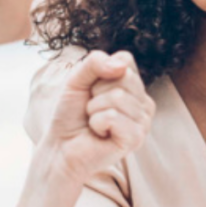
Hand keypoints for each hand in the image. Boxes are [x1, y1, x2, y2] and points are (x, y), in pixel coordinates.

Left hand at [43, 50, 155, 182]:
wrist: (61, 146)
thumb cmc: (71, 114)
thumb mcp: (77, 79)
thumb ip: (95, 62)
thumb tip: (120, 66)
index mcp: (134, 87)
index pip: (125, 59)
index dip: (100, 72)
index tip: (92, 91)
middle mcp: (144, 103)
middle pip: (123, 76)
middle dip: (97, 92)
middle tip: (92, 109)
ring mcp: (143, 121)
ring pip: (118, 97)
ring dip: (94, 109)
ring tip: (94, 122)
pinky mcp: (136, 138)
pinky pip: (113, 116)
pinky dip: (97, 123)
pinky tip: (100, 133)